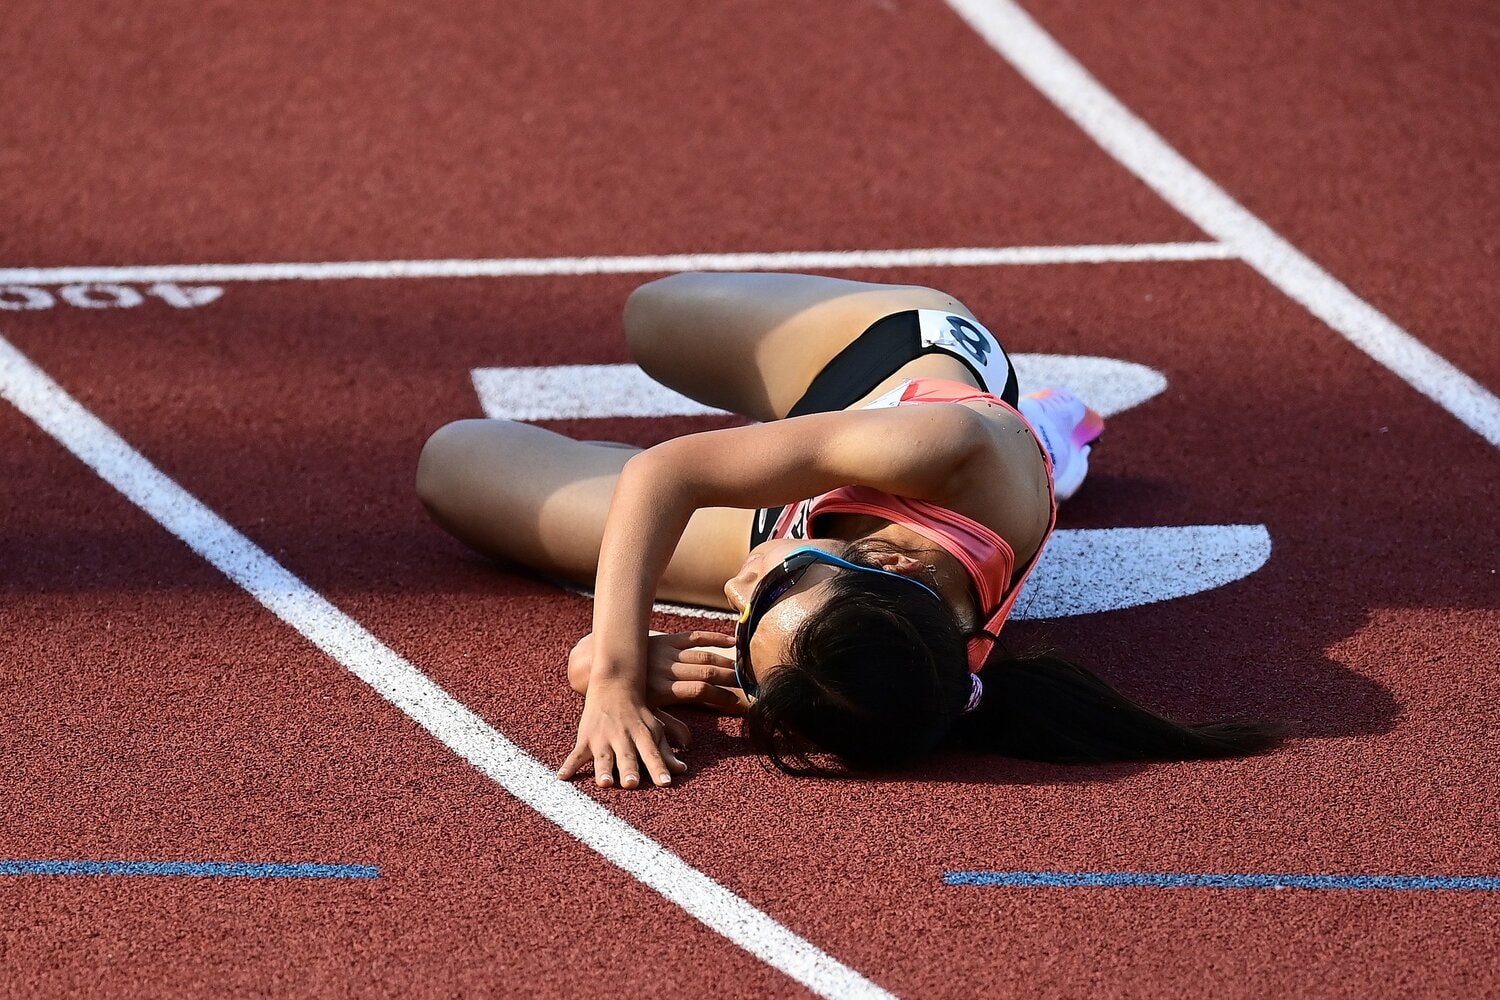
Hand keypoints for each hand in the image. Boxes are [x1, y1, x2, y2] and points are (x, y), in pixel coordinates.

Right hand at [556, 682, 688, 788]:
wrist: (614, 685)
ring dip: (602, 770)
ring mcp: (602, 738)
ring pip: (603, 756)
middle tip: (631, 784)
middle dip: (629, 770)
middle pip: (627, 756)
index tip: (666, 783)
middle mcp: (623, 737)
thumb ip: (665, 751)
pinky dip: (568, 766)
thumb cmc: (638, 713)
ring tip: (603, 783)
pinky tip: (562, 777)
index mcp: (642, 735)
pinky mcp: (585, 738)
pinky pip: (576, 754)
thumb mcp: (654, 728)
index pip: (652, 753)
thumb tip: (682, 770)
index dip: (659, 768)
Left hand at [569, 630, 746, 713]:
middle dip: (731, 678)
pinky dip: (714, 638)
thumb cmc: (623, 697)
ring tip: (745, 668)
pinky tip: (732, 641)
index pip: (700, 692)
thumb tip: (687, 747)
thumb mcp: (642, 716)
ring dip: (726, 660)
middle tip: (751, 684)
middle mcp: (668, 669)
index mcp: (663, 690)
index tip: (738, 704)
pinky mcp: (667, 639)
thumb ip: (667, 728)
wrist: (600, 665)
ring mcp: (668, 653)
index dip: (721, 698)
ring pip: (703, 656)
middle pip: (706, 671)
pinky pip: (695, 637)